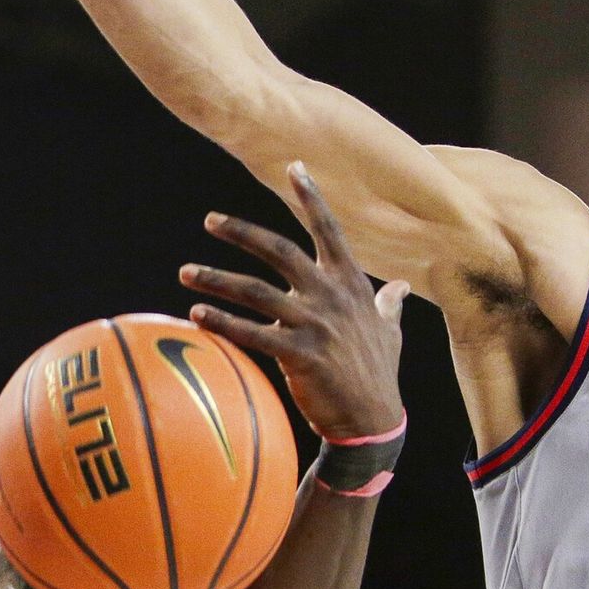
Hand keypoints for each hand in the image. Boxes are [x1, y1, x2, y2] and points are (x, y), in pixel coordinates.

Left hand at [181, 163, 406, 441]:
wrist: (374, 422)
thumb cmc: (379, 374)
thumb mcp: (391, 331)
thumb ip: (390, 304)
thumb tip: (402, 287)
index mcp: (352, 284)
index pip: (329, 230)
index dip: (312, 197)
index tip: (295, 166)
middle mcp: (331, 296)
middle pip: (280, 251)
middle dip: (242, 232)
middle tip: (210, 221)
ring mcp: (316, 324)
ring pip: (255, 292)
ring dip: (216, 280)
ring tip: (186, 273)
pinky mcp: (300, 354)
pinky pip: (251, 333)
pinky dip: (221, 322)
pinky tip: (195, 315)